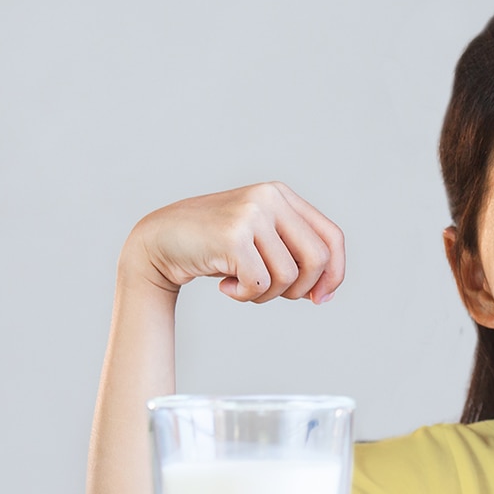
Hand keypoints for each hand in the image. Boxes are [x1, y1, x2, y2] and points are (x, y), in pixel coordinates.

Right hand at [122, 182, 344, 304]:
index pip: (332, 236)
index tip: (321, 298)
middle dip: (301, 289)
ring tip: (243, 287)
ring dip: (267, 295)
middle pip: (318, 259)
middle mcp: (270, 197)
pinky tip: (225, 287)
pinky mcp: (233, 236)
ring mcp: (251, 214)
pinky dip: (245, 296)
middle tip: (273, 294)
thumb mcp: (261, 243)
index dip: (335, 272)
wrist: (158, 241)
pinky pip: (260, 284)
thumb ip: (293, 256)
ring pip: (288, 276)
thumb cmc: (214, 247)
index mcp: (282, 195)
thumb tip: (324, 293)